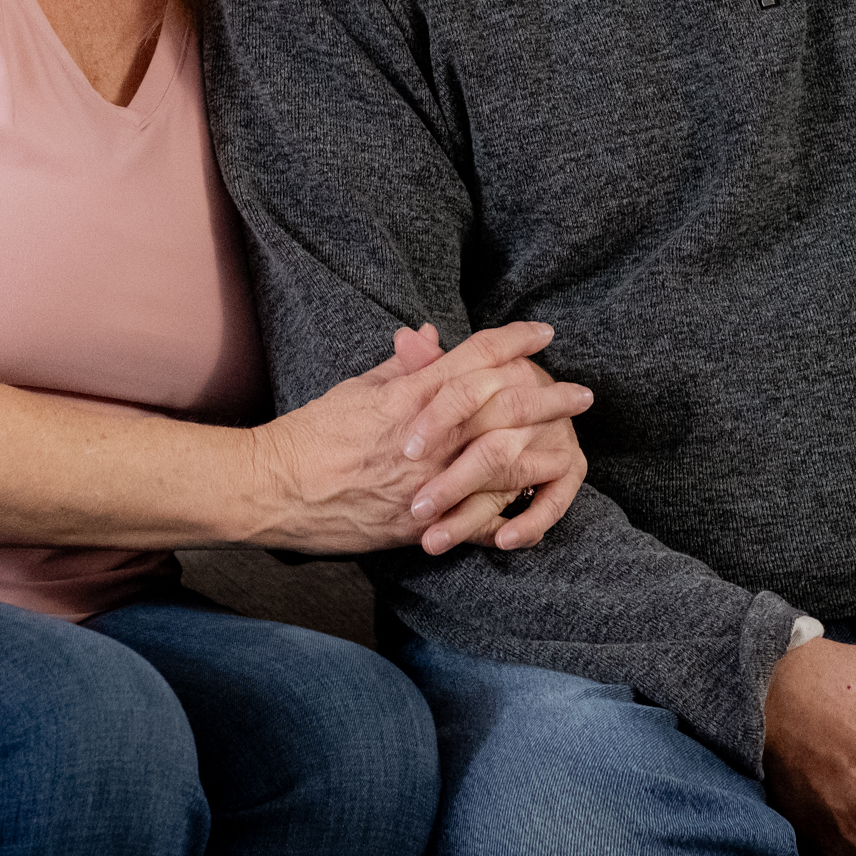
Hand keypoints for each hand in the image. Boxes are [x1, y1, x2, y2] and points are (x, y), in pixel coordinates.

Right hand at [245, 321, 590, 555]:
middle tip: (582, 391)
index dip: (514, 341)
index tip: (544, 334)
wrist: (274, 489)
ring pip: (499, 458)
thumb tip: (428, 337)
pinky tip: (535, 500)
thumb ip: (401, 367)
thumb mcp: (357, 389)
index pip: (474, 356)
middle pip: (501, 404)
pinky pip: (476, 514)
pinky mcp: (419, 521)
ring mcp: (424, 479)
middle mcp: (424, 433)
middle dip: (547, 395)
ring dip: (542, 448)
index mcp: (408, 394)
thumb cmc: (310, 434)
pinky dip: (508, 507)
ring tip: (572, 444)